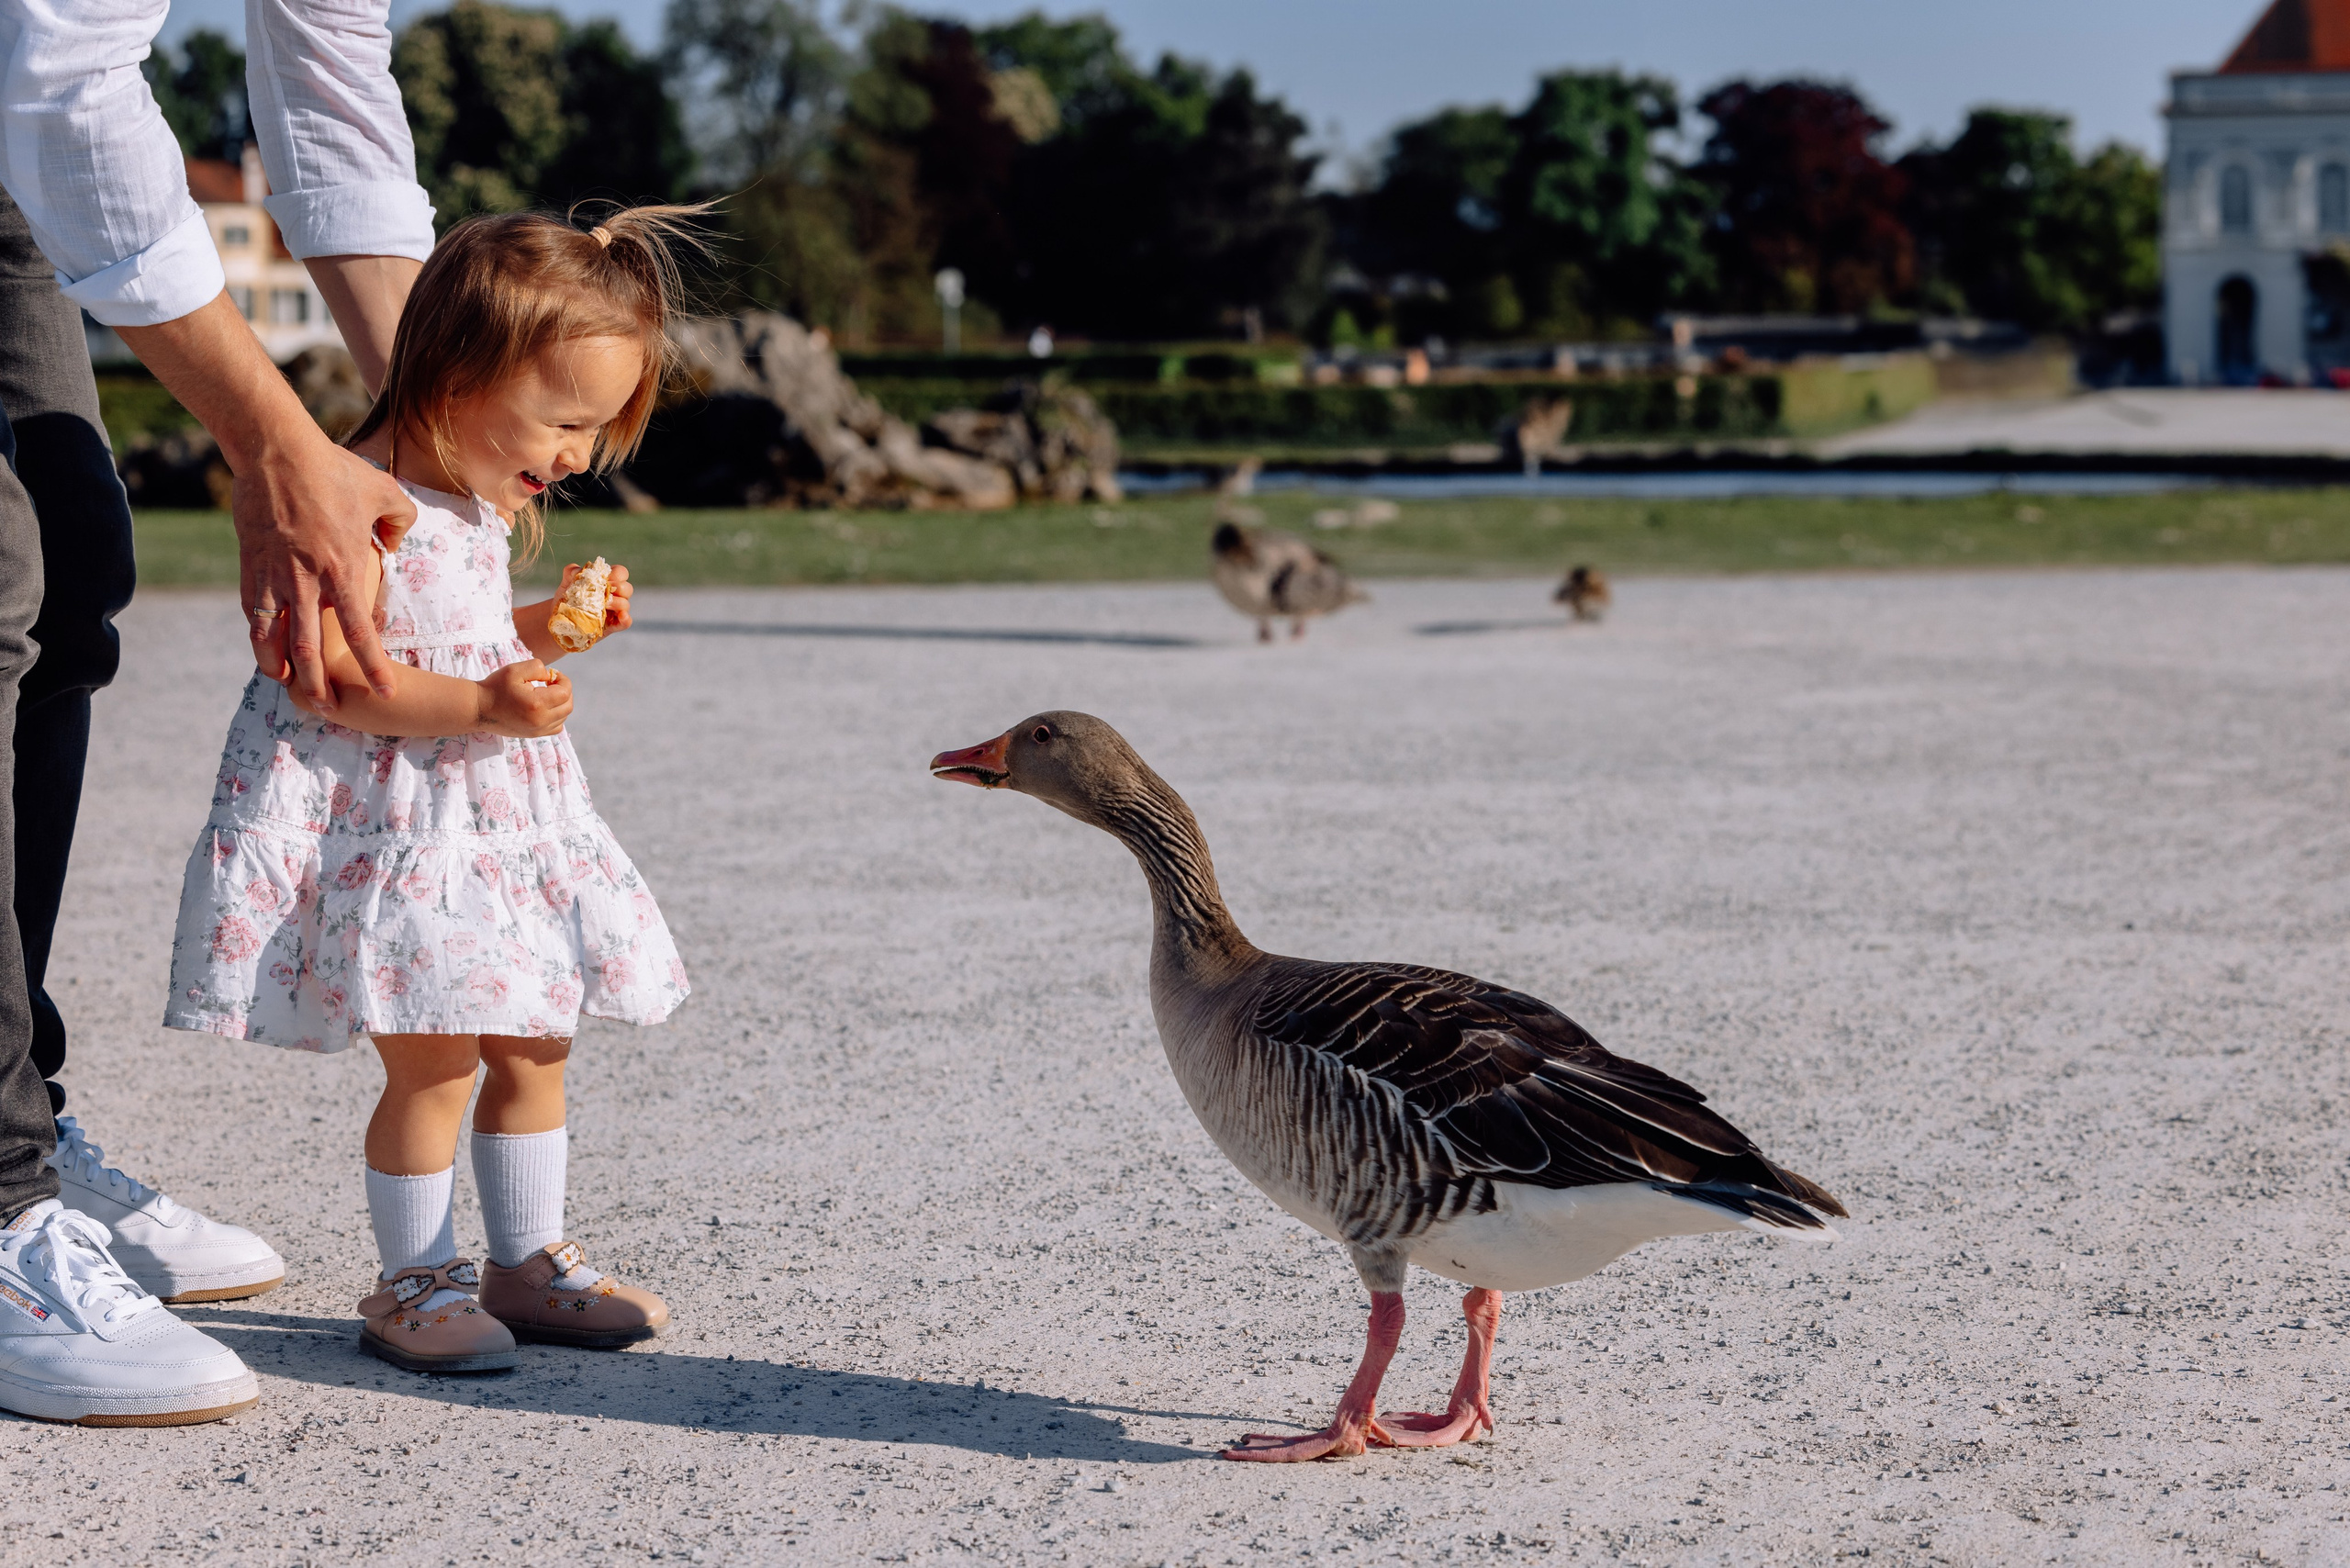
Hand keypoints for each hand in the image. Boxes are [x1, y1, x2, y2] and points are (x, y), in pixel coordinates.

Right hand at [237, 443, 415, 708]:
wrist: (275, 450)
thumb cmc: (334, 469)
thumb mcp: (385, 492)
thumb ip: (399, 522)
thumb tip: (392, 546)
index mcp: (343, 567)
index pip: (361, 630)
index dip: (372, 666)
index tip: (385, 691)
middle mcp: (306, 579)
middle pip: (311, 648)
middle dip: (319, 684)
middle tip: (329, 710)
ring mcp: (273, 574)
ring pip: (272, 637)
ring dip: (280, 668)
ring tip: (288, 688)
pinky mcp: (249, 565)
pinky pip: (252, 611)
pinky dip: (259, 636)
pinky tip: (266, 651)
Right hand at [475, 661, 572, 737]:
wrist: (479, 709)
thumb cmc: (495, 687)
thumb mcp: (515, 670)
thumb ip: (537, 667)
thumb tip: (551, 676)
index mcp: (537, 704)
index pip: (565, 692)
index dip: (563, 680)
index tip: (551, 675)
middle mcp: (540, 721)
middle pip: (568, 706)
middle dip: (564, 691)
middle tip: (551, 683)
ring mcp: (538, 730)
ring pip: (563, 717)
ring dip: (561, 703)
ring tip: (546, 694)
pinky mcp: (534, 735)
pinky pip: (556, 727)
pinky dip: (556, 716)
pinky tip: (544, 707)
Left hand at [558, 561, 633, 635]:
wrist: (562, 620)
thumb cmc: (568, 599)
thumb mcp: (567, 583)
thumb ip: (571, 571)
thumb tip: (577, 571)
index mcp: (607, 582)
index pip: (621, 573)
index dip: (616, 574)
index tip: (604, 578)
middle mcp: (614, 595)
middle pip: (627, 588)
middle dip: (618, 588)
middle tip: (604, 592)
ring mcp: (615, 611)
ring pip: (626, 604)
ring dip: (617, 603)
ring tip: (604, 605)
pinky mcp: (613, 625)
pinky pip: (626, 622)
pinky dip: (625, 619)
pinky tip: (621, 616)